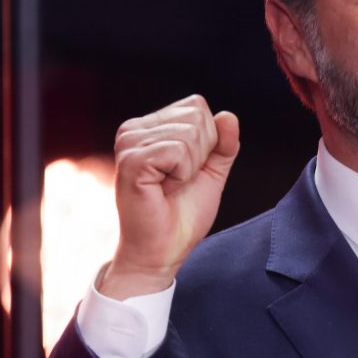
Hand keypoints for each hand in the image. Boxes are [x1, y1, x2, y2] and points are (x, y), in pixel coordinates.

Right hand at [99, 94, 239, 299]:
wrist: (162, 251)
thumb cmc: (183, 213)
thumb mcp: (212, 172)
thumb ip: (223, 144)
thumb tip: (228, 116)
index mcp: (149, 126)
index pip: (197, 106)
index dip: (208, 140)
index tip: (187, 169)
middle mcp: (133, 129)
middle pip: (197, 116)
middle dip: (202, 153)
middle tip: (178, 180)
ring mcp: (129, 143)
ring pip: (191, 133)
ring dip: (191, 167)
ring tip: (169, 185)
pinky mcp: (131, 160)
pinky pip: (179, 151)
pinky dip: (182, 174)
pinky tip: (163, 189)